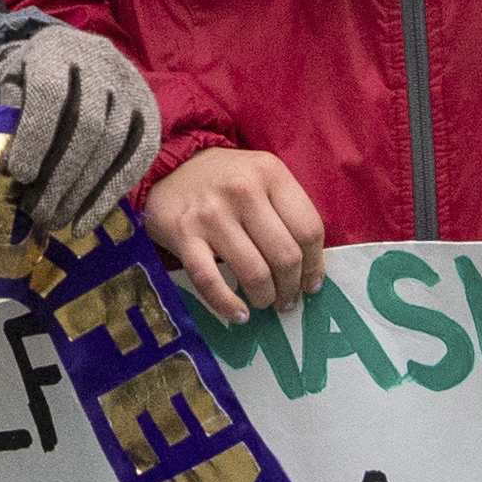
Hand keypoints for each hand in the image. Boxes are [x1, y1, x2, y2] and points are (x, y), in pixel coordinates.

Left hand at [0, 23, 162, 236]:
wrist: (74, 54)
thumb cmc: (34, 75)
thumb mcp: (11, 82)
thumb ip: (8, 113)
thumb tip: (6, 167)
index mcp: (57, 49)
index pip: (51, 92)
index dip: (36, 136)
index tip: (19, 175)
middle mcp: (101, 62)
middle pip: (88, 125)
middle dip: (61, 175)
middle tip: (38, 213)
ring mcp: (131, 86)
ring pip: (113, 145)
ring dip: (83, 191)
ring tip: (56, 222)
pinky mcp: (151, 111)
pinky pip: (138, 158)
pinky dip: (111, 194)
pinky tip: (86, 221)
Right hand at [145, 147, 329, 319]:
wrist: (166, 166)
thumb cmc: (224, 178)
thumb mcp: (261, 176)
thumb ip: (286, 210)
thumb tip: (309, 268)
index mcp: (270, 173)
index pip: (308, 229)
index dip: (315, 265)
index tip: (311, 284)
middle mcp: (243, 191)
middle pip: (285, 255)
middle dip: (291, 287)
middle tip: (287, 301)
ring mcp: (212, 213)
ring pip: (254, 272)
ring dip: (264, 298)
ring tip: (264, 303)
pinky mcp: (183, 234)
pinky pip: (210, 281)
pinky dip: (228, 304)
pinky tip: (238, 315)